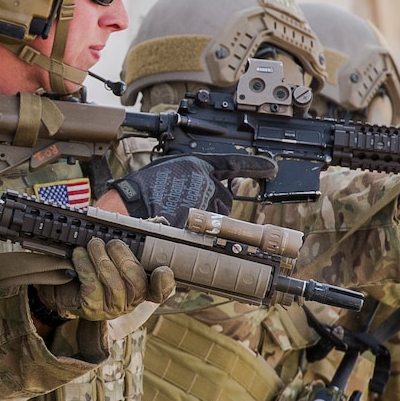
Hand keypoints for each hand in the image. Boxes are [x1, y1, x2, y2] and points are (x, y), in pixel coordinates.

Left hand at [34, 238, 174, 320]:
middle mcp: (130, 303)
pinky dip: (85, 265)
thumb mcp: (116, 255)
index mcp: (143, 289)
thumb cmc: (95, 267)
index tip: (162, 270)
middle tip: (111, 242)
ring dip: (101, 258)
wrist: (65, 285)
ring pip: (114, 284)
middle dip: (123, 257)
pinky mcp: (91, 309)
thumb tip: (150, 225)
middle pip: (136, 282)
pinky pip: (92, 286)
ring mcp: (111, 308)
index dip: (165, 283)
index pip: (161, 291)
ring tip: (93, 244)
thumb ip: (133, 244)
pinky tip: (79, 254)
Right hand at [109, 153, 277, 224]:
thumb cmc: (144, 189)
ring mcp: (204, 204)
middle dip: (213, 205)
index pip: (234, 163)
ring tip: (180, 217)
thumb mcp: (174, 170)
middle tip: (188, 206)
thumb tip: (231, 179)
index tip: (272, 167)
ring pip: (219, 217)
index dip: (255, 165)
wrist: (128, 207)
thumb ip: (200, 173)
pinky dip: (203, 237)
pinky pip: (212, 233)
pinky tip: (184, 231)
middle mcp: (206, 182)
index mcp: (198, 165)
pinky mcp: (200, 224)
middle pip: (224, 198)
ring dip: (208, 221)